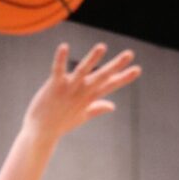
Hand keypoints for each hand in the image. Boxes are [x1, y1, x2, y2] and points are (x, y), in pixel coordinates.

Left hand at [23, 43, 140, 141]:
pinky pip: (58, 70)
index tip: (137, 69)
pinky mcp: (54, 86)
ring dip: (92, 59)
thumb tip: (112, 106)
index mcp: (89, 98)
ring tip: (102, 47)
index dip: (124, 77)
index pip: (110, 85)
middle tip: (130, 54)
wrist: (41, 133)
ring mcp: (68, 89)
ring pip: (82, 71)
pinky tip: (64, 46)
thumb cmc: (60, 124)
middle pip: (101, 77)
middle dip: (115, 65)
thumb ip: (97, 108)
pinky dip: (61, 59)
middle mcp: (81, 93)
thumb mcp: (82, 116)